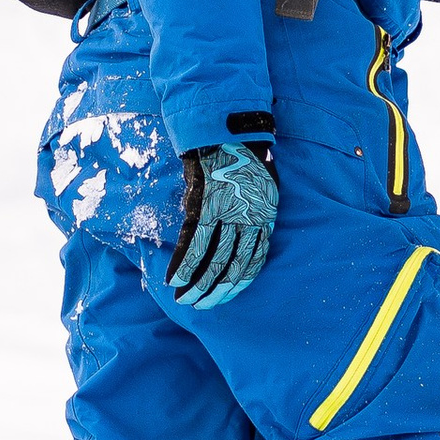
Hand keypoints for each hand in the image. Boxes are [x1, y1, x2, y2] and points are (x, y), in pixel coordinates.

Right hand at [168, 142, 277, 308]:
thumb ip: (254, 212)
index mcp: (265, 217)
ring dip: (197, 284)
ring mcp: (226, 215)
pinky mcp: (204, 208)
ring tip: (186, 300)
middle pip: (233, 265)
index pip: (255, 259)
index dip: (240, 281)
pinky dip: (183, 264)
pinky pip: (192, 244)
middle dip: (217, 290)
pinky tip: (174, 279)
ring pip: (212, 260)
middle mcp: (249, 220)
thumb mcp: (263, 187)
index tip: (229, 296)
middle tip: (204, 306)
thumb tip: (239, 232)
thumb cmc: (245, 157)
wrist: (227, 132)